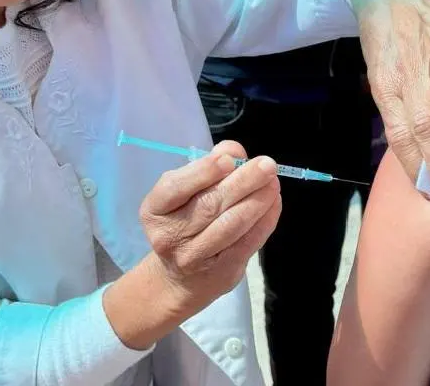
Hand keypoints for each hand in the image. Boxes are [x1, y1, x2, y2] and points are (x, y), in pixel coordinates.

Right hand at [138, 141, 280, 318]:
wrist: (180, 278)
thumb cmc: (184, 221)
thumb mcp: (184, 193)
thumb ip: (207, 168)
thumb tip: (235, 151)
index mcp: (155, 210)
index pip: (174, 188)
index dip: (203, 172)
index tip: (229, 158)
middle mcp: (169, 235)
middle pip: (209, 205)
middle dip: (242, 182)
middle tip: (267, 164)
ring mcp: (194, 257)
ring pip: (231, 224)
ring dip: (257, 200)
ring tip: (273, 182)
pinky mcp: (221, 271)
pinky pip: (247, 243)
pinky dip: (265, 221)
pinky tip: (274, 203)